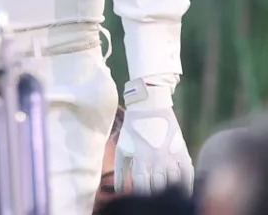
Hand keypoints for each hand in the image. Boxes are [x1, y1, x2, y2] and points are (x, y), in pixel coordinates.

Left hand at [115, 78, 193, 195]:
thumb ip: (120, 169)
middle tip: (154, 200)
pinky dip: (187, 185)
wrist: (150, 105)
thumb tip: (118, 190)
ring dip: (169, 190)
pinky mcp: (182, 151)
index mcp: (140, 157)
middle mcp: (156, 158)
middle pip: (157, 185)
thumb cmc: (133, 128)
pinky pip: (188, 174)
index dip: (141, 195)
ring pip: (173, 182)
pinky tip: (184, 192)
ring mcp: (171, 155)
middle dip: (154, 194)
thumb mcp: (122, 146)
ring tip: (167, 198)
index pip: (141, 185)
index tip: (141, 201)